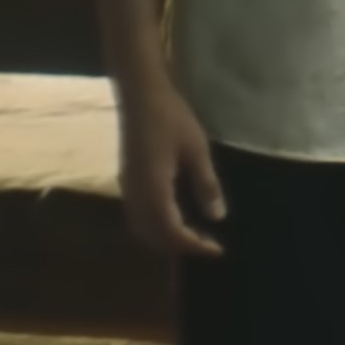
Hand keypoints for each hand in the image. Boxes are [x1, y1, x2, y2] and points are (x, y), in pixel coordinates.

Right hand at [116, 79, 227, 259]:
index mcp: (153, 189)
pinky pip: (138, 215)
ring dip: (165, 238)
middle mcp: (135, 194)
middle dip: (179, 246)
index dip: (194, 246)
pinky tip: (175, 217)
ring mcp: (128, 188)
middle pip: (152, 236)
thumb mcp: (197, 150)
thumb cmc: (171, 118)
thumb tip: (217, 218)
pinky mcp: (127, 180)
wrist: (140, 95)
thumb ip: (206, 184)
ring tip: (194, 235)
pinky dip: (156, 225)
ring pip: (141, 227)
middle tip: (208, 245)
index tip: (217, 250)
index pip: (171, 232)